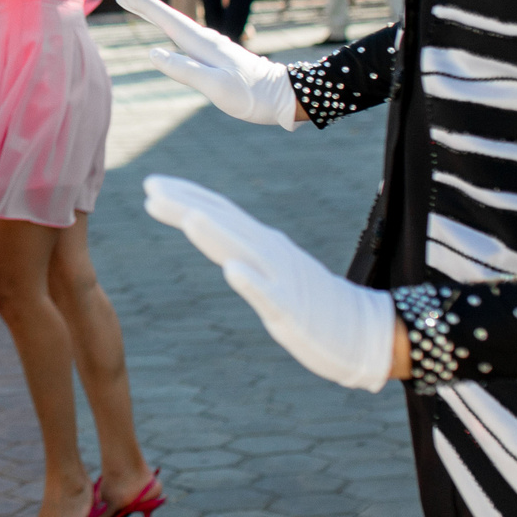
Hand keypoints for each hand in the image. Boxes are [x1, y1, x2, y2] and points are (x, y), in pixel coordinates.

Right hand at [116, 0, 300, 128]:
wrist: (285, 97)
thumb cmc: (251, 96)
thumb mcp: (215, 86)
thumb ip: (184, 70)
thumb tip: (153, 53)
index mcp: (204, 45)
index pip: (168, 20)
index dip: (145, 6)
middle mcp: (208, 41)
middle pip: (171, 18)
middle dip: (147, 7)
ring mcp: (214, 48)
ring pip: (179, 27)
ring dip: (159, 17)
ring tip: (142, 10)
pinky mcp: (219, 57)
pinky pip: (188, 38)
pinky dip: (172, 30)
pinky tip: (172, 35)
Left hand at [142, 175, 393, 390]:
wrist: (367, 333)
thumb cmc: (316, 303)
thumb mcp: (274, 270)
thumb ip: (245, 250)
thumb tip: (214, 231)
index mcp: (264, 245)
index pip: (222, 212)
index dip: (187, 197)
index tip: (152, 184)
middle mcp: (272, 254)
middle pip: (225, 224)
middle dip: (187, 205)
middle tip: (150, 185)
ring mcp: (283, 281)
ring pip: (246, 252)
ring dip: (216, 234)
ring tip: (188, 217)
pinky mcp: (294, 311)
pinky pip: (271, 295)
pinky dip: (252, 281)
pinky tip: (233, 270)